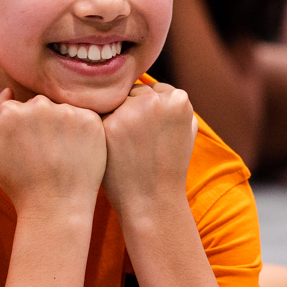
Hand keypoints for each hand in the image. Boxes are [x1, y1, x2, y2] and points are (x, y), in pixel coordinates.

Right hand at [0, 89, 106, 218]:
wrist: (54, 207)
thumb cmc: (17, 181)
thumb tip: (7, 91)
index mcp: (10, 110)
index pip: (17, 108)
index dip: (22, 131)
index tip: (26, 151)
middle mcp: (38, 105)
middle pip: (40, 106)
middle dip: (42, 124)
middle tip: (44, 155)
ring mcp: (66, 112)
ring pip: (62, 110)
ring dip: (62, 127)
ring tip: (60, 156)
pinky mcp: (90, 120)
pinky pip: (83, 118)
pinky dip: (81, 132)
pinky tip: (75, 153)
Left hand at [101, 81, 197, 221]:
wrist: (151, 201)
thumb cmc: (168, 167)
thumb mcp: (187, 131)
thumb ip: (176, 105)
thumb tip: (159, 85)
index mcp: (178, 99)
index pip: (152, 90)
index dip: (146, 112)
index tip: (148, 135)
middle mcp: (155, 100)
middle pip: (132, 93)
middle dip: (130, 111)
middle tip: (134, 142)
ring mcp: (131, 110)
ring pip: (115, 102)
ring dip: (114, 118)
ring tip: (124, 146)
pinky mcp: (109, 124)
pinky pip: (99, 115)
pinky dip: (101, 130)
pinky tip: (110, 147)